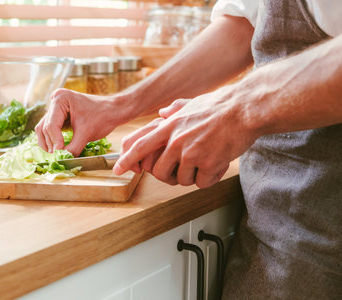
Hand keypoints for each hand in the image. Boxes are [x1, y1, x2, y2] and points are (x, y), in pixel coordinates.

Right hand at [35, 89, 120, 156]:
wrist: (113, 111)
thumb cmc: (103, 117)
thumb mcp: (86, 134)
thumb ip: (72, 148)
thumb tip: (61, 160)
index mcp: (61, 99)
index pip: (51, 125)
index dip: (55, 142)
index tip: (59, 155)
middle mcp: (55, 100)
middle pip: (45, 128)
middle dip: (51, 144)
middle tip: (58, 158)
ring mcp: (56, 108)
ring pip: (44, 130)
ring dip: (49, 144)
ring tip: (57, 155)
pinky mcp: (59, 116)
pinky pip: (50, 130)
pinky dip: (53, 141)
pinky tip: (59, 150)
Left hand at [114, 87, 258, 187]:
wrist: (245, 109)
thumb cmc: (221, 105)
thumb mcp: (192, 103)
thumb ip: (174, 110)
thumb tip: (162, 113)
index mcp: (169, 126)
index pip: (140, 146)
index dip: (126, 159)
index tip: (117, 169)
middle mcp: (176, 140)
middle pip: (160, 172)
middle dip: (170, 175)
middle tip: (184, 169)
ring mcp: (191, 153)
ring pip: (182, 180)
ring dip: (194, 175)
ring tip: (207, 159)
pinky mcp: (208, 163)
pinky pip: (202, 183)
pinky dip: (210, 177)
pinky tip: (218, 163)